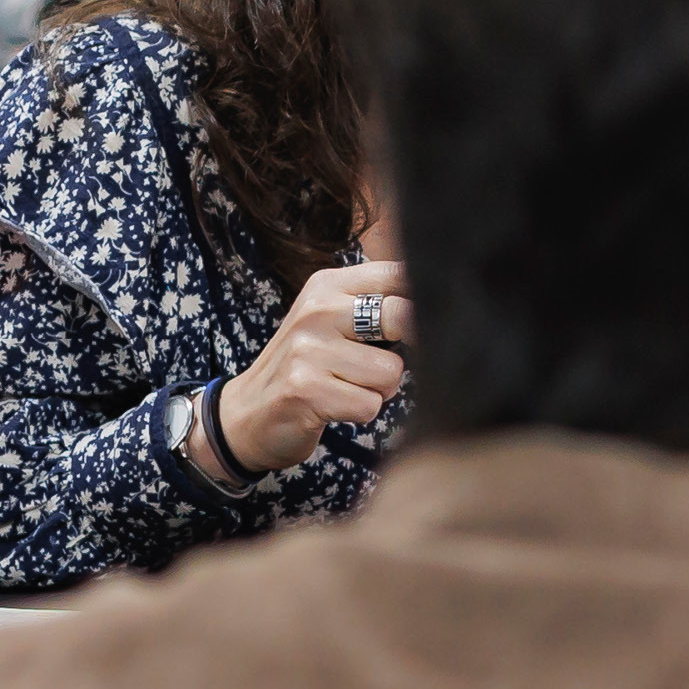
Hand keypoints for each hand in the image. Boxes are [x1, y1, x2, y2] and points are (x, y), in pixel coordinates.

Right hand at [205, 260, 408, 480]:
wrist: (245, 413)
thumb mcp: (332, 320)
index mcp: (328, 285)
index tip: (425, 322)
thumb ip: (378, 303)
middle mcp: (317, 310)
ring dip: (378, 391)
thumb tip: (443, 295)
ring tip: (347, 388)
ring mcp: (308, 349)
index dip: (424, 304)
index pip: (399, 275)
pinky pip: (370, 405)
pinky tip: (333, 406)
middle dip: (403, 350)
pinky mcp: (305, 389)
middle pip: (402, 317)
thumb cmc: (307, 366)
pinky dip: (360, 413)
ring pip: (391, 373)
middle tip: (375, 364)